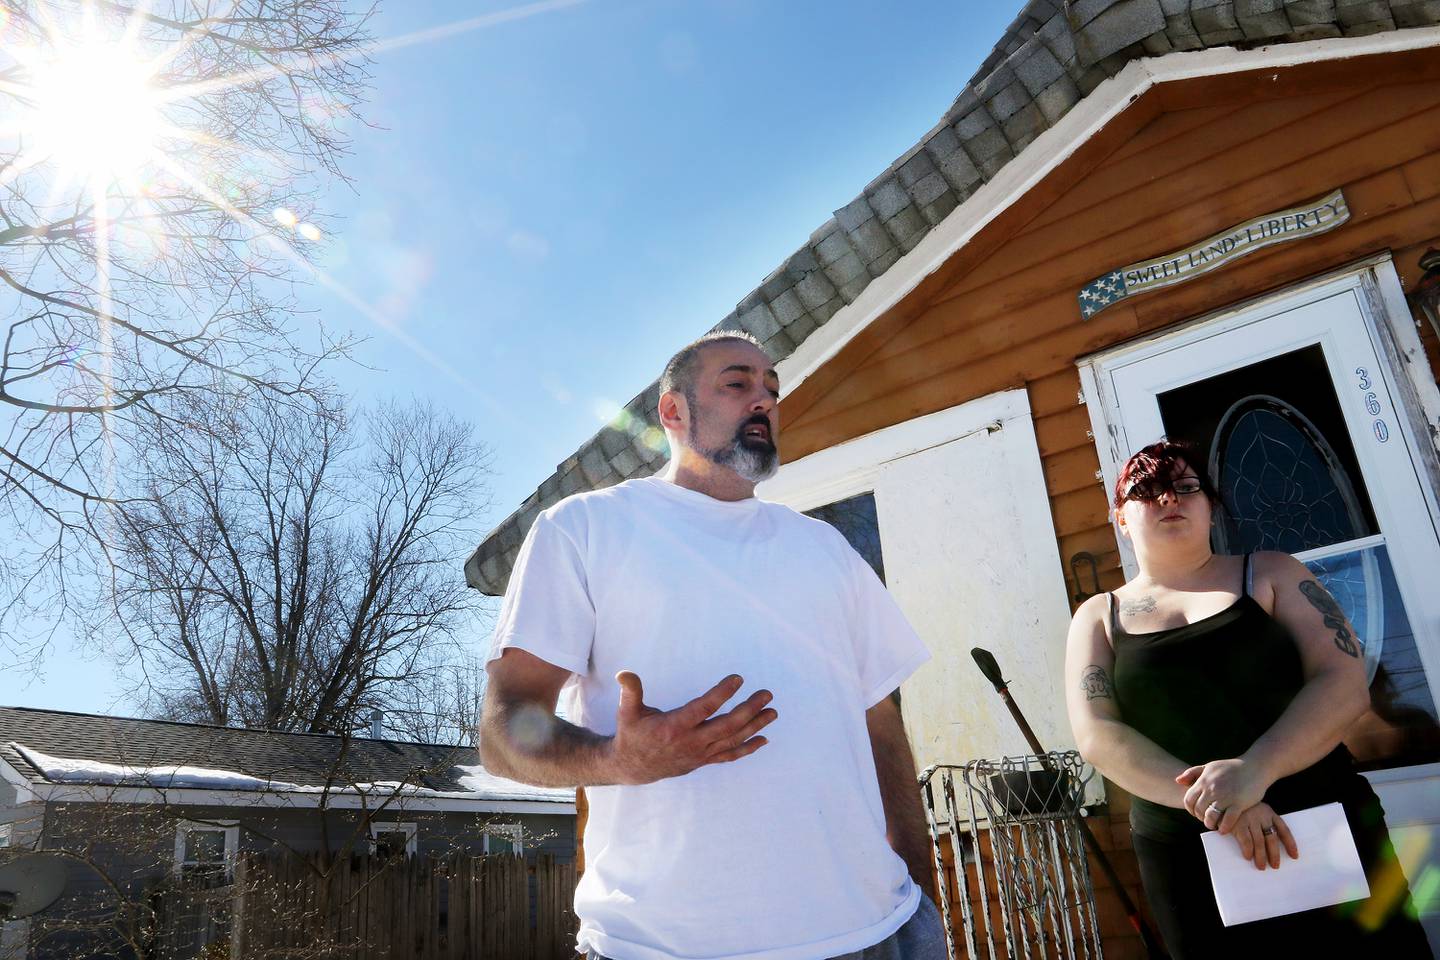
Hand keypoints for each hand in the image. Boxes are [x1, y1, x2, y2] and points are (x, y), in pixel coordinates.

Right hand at [609, 671, 776, 784]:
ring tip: (772, 712)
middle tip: (767, 694)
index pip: (704, 708)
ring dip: (755, 726)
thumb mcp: (627, 712)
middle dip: (749, 709)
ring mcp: (700, 753)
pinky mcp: (703, 760)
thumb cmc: (632, 734)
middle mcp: (691, 742)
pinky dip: (747, 748)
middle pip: (727, 725)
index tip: (738, 679)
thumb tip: (624, 673)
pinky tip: (763, 738)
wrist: (633, 767)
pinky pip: (729, 755)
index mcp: (674, 727)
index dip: (722, 694)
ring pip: (732, 740)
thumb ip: (630, 692)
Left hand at [1176, 758, 1270, 833]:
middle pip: (1198, 810)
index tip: (1197, 812)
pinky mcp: (1239, 804)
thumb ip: (1192, 773)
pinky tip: (1224, 829)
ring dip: (1211, 824)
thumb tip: (1178, 781)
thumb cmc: (1231, 768)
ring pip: (1211, 817)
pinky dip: (1224, 828)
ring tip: (1214, 825)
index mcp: (1203, 781)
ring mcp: (1225, 797)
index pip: (1188, 800)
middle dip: (1200, 818)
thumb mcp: (1210, 766)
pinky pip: (1227, 821)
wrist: (1255, 767)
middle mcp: (1212, 789)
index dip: (1190, 809)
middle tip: (1207, 820)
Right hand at [1230, 803, 1297, 870]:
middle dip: (1274, 854)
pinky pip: (1246, 840)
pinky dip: (1248, 850)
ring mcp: (1250, 819)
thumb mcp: (1255, 811)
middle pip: (1272, 838)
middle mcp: (1262, 815)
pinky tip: (1248, 857)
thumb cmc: (1240, 809)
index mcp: (1269, 812)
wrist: (1223, 798)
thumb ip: (1263, 824)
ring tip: (1261, 866)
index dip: (1290, 844)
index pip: (1284, 830)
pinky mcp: (1238, 823)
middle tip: (1275, 866)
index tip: (1294, 856)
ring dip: (1261, 856)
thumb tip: (1271, 847)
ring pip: (1260, 842)